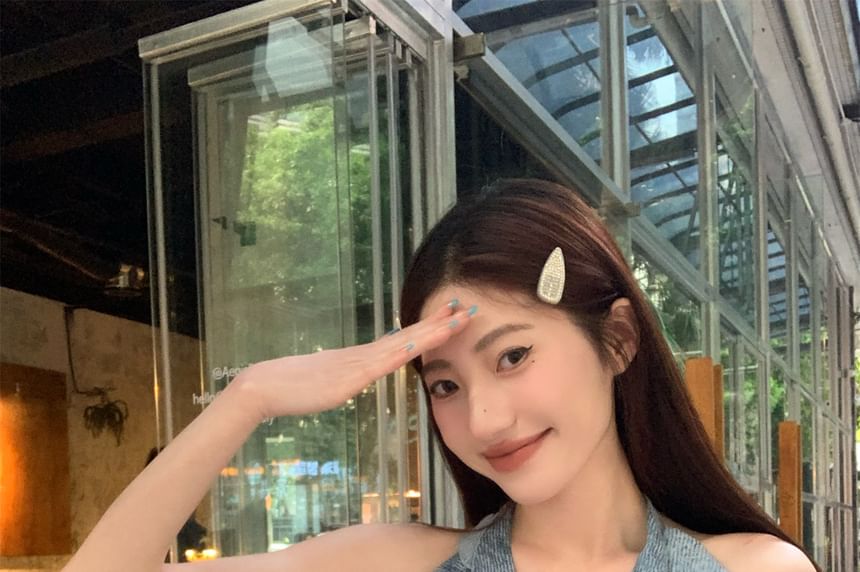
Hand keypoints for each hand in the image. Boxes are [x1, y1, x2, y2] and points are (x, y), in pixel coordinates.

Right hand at [229, 300, 474, 419]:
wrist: (262, 388)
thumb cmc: (288, 388)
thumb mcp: (325, 384)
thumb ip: (342, 378)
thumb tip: (354, 376)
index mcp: (358, 358)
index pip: (400, 339)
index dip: (427, 327)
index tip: (449, 315)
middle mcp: (362, 355)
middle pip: (408, 335)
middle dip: (439, 322)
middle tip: (466, 305)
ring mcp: (356, 363)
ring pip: (403, 343)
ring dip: (433, 330)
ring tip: (458, 317)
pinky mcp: (348, 376)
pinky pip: (383, 361)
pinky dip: (405, 349)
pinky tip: (423, 341)